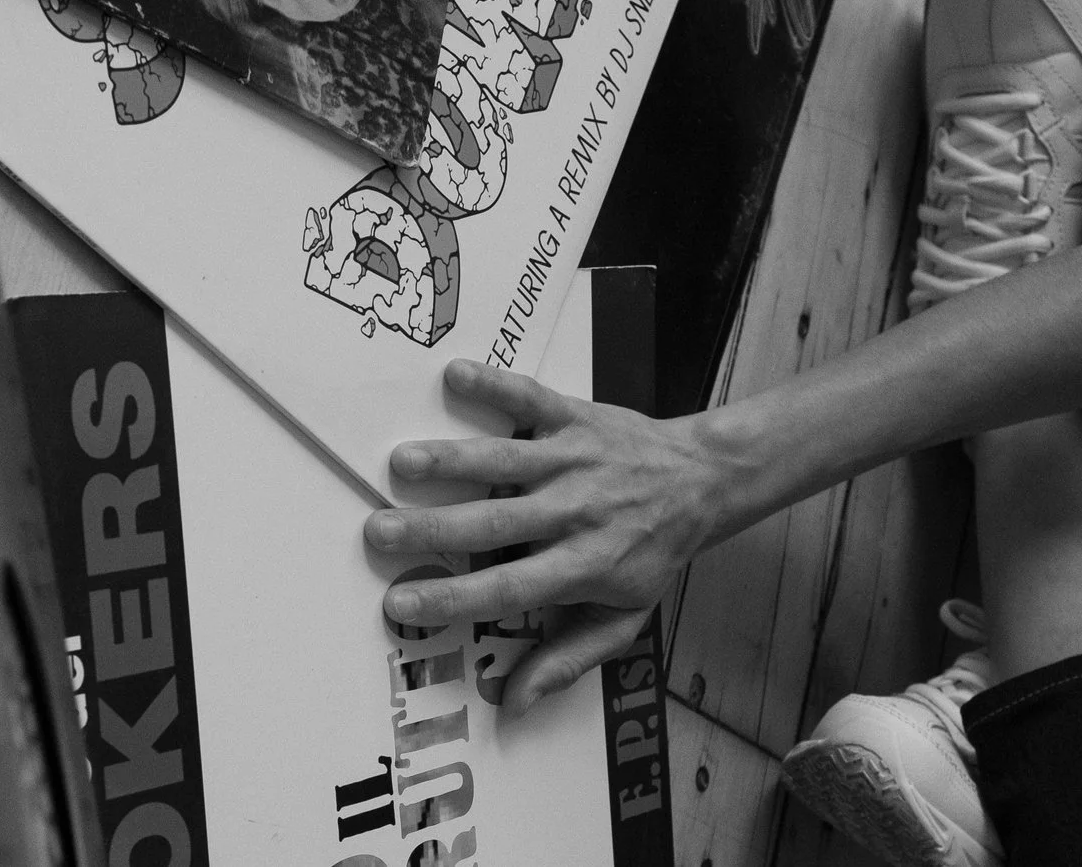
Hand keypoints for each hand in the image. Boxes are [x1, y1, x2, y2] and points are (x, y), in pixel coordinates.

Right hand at [367, 359, 742, 707]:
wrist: (703, 481)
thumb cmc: (652, 553)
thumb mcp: (623, 618)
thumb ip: (568, 659)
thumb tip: (513, 704)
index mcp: (583, 566)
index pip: (508, 587)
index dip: (453, 597)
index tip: (401, 602)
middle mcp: (574, 512)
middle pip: (494, 524)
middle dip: (432, 529)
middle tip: (377, 533)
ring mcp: (573, 461)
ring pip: (504, 462)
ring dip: (450, 460)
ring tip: (399, 463)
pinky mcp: (575, 418)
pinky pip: (531, 400)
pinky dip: (495, 387)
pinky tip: (455, 376)